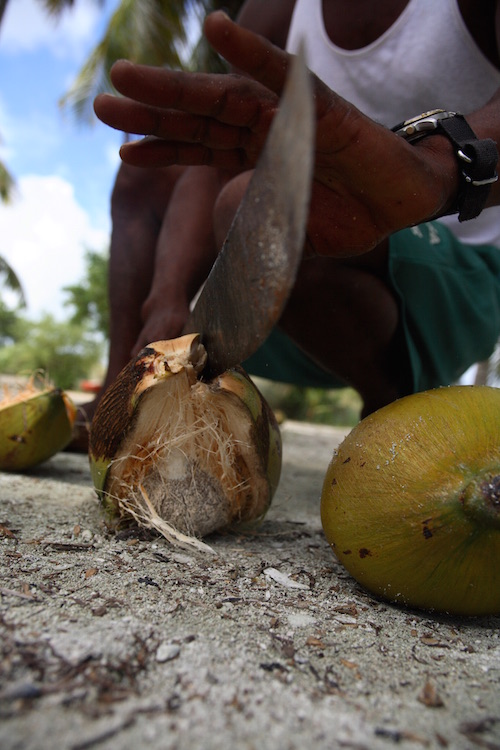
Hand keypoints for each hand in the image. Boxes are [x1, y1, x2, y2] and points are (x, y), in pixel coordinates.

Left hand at [95, 11, 458, 255]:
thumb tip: (219, 253)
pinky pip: (282, 74)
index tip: (125, 152)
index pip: (200, 147)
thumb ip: (255, 234)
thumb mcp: (289, 233)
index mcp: (254, 158)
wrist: (403, 203)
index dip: (163, 147)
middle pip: (199, 116)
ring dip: (177, 84)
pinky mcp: (320, 104)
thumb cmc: (349, 216)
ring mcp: (288, 113)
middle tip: (105, 103)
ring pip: (225, 94)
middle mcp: (263, 129)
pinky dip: (252, 53)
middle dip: (152, 110)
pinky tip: (218, 31)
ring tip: (128, 75)